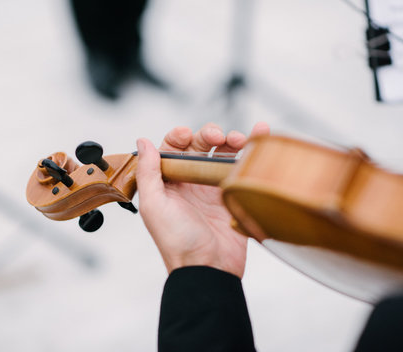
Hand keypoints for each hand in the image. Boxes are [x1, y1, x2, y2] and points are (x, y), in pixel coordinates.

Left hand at [135, 122, 269, 277]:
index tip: (187, 135)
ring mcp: (213, 187)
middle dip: (209, 134)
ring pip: (222, 153)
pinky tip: (259, 134)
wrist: (208, 267)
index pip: (172, 148)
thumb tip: (142, 142)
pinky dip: (251, 149)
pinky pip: (241, 167)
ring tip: (240, 139)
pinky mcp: (234, 194)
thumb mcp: (154, 205)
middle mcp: (190, 182)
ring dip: (231, 139)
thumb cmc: (177, 241)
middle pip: (200, 146)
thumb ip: (148, 172)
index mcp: (168, 182)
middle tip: (218, 136)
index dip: (180, 136)